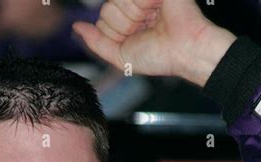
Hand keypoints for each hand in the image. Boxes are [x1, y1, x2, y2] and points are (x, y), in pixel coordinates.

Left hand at [72, 0, 235, 85]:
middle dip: (124, 24)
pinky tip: (156, 9)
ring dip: (134, 15)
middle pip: (107, 9)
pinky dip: (141, 5)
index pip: (103, 20)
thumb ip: (96, 42)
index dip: (117, 33)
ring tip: (154, 20)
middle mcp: (133, 6)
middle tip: (147, 29)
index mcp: (127, 22)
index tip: (138, 39)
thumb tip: (76, 27)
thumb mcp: (120, 57)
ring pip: (115, 2)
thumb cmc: (159, 56)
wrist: (185, 48)